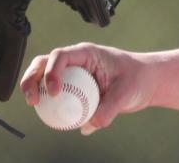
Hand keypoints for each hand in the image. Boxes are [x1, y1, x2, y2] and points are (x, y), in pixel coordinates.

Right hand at [21, 43, 152, 134]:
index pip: (61, 56)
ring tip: (35, 106)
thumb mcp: (126, 92)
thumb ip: (108, 108)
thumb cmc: (138, 78)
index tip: (54, 93)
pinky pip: (57, 96)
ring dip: (35, 89)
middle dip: (32, 78)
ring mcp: (74, 75)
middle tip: (33, 100)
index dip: (52, 72)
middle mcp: (76, 61)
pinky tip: (53, 119)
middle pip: (45, 63)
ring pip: (45, 77)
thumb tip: (89, 125)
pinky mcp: (75, 89)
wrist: (146, 83)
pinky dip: (50, 104)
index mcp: (87, 53)